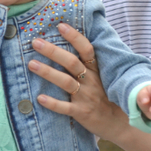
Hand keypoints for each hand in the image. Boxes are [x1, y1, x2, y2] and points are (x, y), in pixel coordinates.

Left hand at [28, 23, 128, 140]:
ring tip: (31, 64)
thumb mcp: (103, 78)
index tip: (60, 26)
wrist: (119, 124)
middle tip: (36, 42)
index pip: (86, 49)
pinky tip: (40, 98)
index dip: (74, 37)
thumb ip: (89, 65)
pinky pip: (65, 107)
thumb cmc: (107, 97)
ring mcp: (86, 96)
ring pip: (66, 82)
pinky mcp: (81, 112)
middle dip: (53, 51)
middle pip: (71, 62)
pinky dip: (53, 103)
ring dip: (48, 72)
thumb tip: (72, 45)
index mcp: (96, 70)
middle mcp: (91, 80)